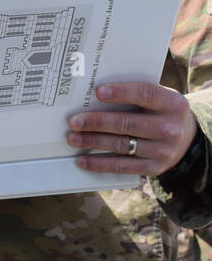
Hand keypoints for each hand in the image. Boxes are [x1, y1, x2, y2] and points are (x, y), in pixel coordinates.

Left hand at [66, 82, 198, 176]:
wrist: (187, 139)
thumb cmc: (162, 112)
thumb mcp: (160, 98)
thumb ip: (137, 95)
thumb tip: (96, 95)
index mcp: (172, 104)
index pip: (145, 94)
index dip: (121, 92)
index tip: (98, 92)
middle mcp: (170, 128)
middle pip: (127, 123)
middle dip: (97, 122)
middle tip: (74, 121)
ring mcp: (163, 150)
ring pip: (122, 146)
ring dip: (93, 142)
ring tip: (73, 138)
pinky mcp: (154, 168)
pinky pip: (122, 167)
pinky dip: (99, 164)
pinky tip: (82, 160)